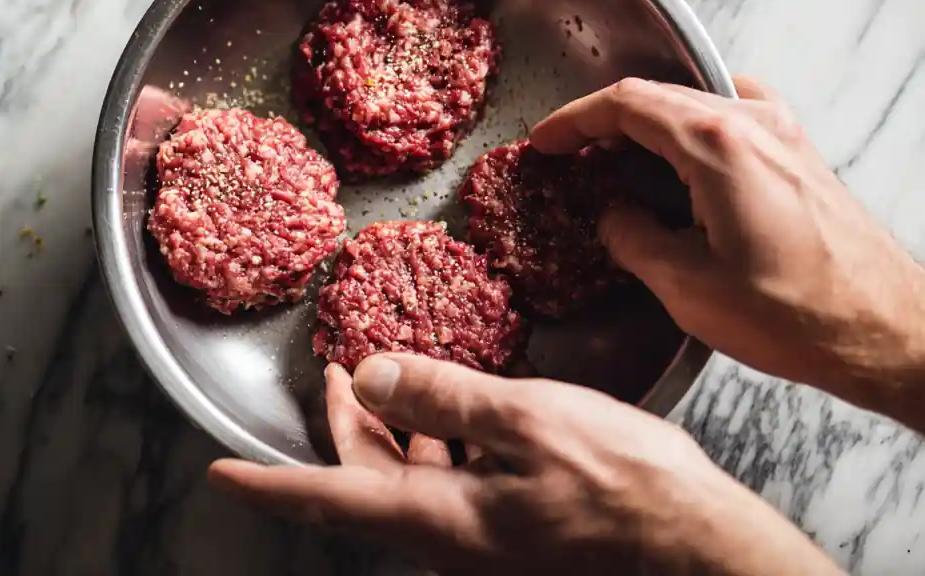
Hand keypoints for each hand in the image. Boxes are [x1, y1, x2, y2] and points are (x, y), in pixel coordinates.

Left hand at [211, 356, 837, 574]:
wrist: (702, 551)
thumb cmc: (626, 489)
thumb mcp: (529, 422)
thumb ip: (443, 397)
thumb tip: (370, 375)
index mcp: (438, 520)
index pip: (327, 500)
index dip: (269, 484)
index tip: (223, 475)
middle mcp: (449, 542)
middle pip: (365, 484)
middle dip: (342, 428)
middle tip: (334, 372)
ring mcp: (483, 544)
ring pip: (408, 485)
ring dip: (391, 432)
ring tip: (385, 377)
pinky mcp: (515, 535)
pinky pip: (452, 489)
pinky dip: (441, 445)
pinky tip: (460, 411)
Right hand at [532, 77, 924, 457]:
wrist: (885, 329)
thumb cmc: (794, 313)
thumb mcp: (685, 286)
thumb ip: (631, 239)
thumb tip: (614, 218)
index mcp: (716, 145)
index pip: (626, 104)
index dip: (574, 120)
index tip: (544, 141)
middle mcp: (753, 123)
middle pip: (658, 96)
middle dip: (604, 122)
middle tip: (569, 154)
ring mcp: (782, 133)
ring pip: (693, 104)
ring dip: (647, 126)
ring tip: (614, 164)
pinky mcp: (799, 154)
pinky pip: (728, 118)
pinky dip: (688, 132)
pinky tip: (678, 168)